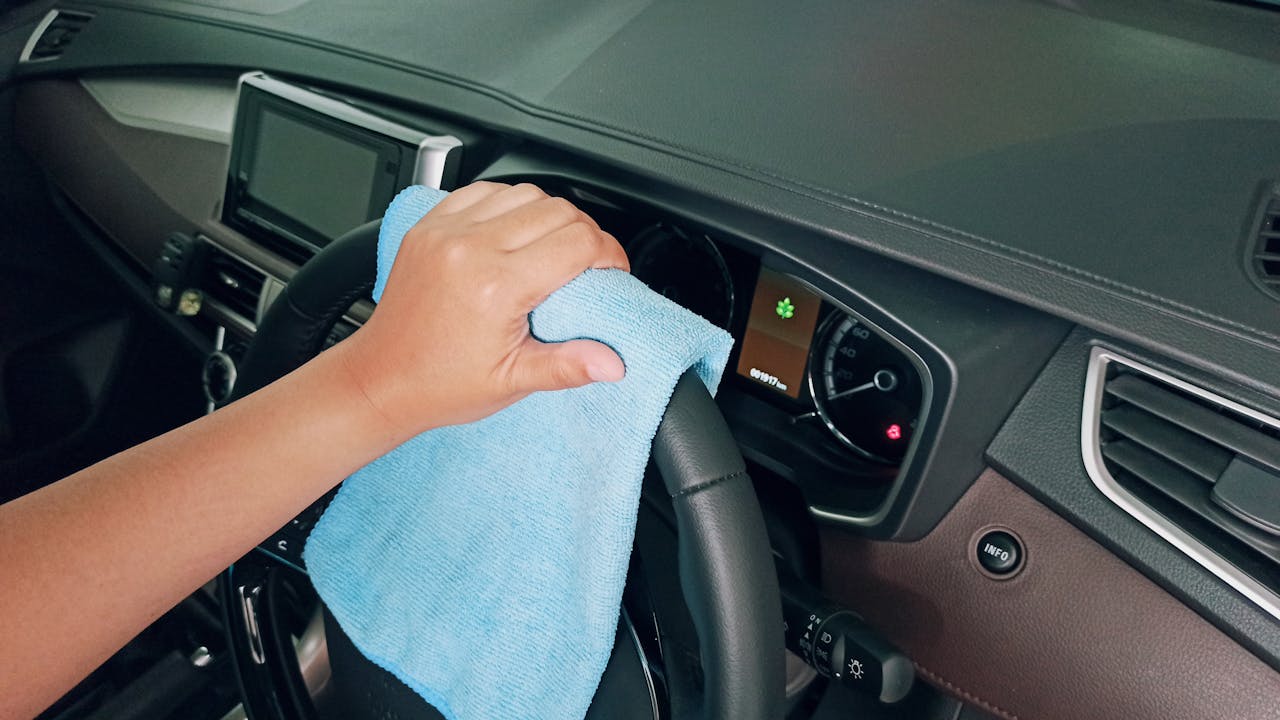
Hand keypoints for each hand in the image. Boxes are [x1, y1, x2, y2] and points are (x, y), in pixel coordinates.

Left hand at [335, 182, 629, 435]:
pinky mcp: (430, 225)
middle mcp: (469, 249)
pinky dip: (510, 203)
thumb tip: (613, 363)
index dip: (609, 254)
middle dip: (586, 234)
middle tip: (588, 265)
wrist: (381, 380)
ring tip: (553, 248)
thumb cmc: (439, 384)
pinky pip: (484, 191)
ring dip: (550, 215)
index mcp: (495, 286)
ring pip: (525, 193)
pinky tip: (516, 230)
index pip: (578, 242)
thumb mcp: (512, 382)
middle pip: (558, 211)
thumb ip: (568, 367)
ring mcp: (446, 232)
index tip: (612, 272)